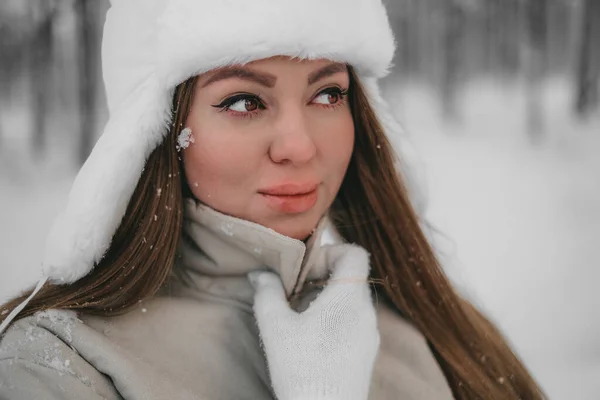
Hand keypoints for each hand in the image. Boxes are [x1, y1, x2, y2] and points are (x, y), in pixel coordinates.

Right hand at [248, 244, 379, 399]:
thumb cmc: (301, 368)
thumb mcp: (275, 327)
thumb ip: (267, 293)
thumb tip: (260, 274)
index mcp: (348, 298)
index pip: (355, 253)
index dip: (330, 252)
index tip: (306, 268)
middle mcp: (366, 312)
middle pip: (352, 275)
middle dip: (323, 276)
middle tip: (296, 290)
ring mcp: (370, 333)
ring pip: (353, 298)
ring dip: (328, 297)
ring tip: (301, 315)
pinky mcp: (367, 351)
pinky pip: (356, 320)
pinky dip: (336, 317)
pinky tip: (314, 336)